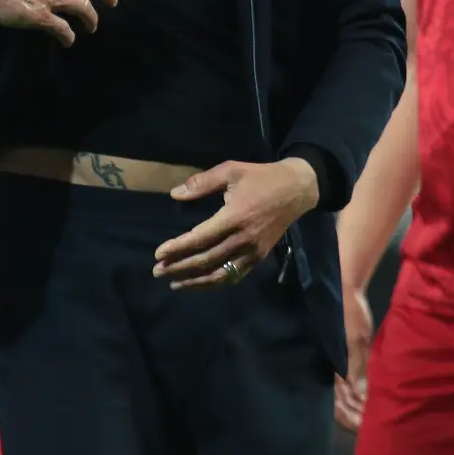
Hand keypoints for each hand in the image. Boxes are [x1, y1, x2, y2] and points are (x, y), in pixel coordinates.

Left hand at [153, 158, 318, 289]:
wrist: (296, 189)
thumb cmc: (260, 177)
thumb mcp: (230, 170)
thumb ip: (202, 183)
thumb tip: (175, 194)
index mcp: (234, 217)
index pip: (200, 238)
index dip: (178, 248)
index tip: (158, 253)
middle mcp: (243, 239)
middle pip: (206, 259)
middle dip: (179, 267)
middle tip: (157, 271)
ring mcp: (253, 251)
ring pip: (220, 273)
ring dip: (195, 281)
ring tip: (173, 283)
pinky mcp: (259, 257)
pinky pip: (235, 275)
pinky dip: (216, 282)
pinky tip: (200, 283)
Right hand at [335, 285, 373, 431]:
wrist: (347, 292)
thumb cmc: (350, 316)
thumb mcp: (355, 342)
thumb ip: (356, 368)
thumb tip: (361, 396)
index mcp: (334, 370)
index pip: (338, 407)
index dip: (350, 420)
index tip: (366, 429)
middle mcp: (335, 372)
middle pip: (343, 405)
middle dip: (357, 418)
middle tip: (377, 427)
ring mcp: (342, 365)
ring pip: (349, 397)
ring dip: (361, 408)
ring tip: (378, 416)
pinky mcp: (349, 358)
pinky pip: (355, 383)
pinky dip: (363, 395)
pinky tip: (374, 399)